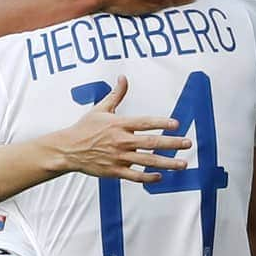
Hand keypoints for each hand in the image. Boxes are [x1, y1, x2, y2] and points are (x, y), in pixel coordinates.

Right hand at [56, 75, 190, 181]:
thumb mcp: (100, 109)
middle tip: (187, 143)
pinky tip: (160, 176)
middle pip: (151, 142)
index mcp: (119, 124)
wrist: (68, 149)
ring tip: (183, 164)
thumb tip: (123, 77)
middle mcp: (120, 141)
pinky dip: (148, 177)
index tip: (176, 124)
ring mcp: (118, 157)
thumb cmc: (85, 128)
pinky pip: (135, 176)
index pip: (144, 123)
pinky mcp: (114, 171)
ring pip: (147, 161)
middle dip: (172, 143)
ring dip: (167, 163)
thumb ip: (116, 95)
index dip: (161, 123)